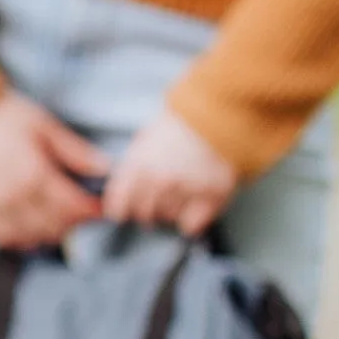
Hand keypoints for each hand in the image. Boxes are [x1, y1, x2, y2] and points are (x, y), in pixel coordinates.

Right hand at [0, 90, 109, 248]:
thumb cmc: (0, 115)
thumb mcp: (43, 125)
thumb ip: (74, 151)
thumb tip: (106, 169)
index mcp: (34, 175)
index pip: (73, 207)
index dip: (92, 210)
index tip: (100, 206)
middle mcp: (13, 198)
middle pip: (55, 226)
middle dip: (74, 222)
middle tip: (81, 211)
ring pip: (31, 238)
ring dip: (50, 233)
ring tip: (58, 220)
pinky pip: (5, 238)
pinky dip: (23, 239)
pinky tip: (31, 228)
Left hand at [102, 109, 238, 236]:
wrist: (220, 113)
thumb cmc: (182, 124)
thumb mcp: (145, 140)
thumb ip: (132, 168)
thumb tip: (121, 192)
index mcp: (138, 165)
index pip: (118, 205)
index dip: (121, 211)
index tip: (124, 212)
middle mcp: (160, 181)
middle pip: (144, 215)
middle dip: (147, 211)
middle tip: (157, 201)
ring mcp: (186, 189)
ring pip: (168, 218)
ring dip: (171, 211)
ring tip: (181, 192)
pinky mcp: (212, 195)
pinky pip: (192, 224)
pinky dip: (192, 220)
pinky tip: (195, 204)